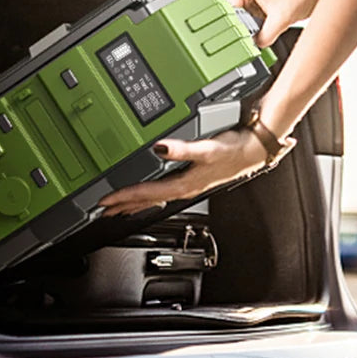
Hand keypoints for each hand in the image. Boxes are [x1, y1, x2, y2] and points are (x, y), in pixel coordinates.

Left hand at [97, 128, 266, 216]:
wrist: (253, 151)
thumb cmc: (233, 152)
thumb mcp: (206, 148)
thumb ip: (181, 149)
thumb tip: (158, 147)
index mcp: (184, 184)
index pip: (147, 194)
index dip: (124, 197)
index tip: (105, 201)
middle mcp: (184, 188)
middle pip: (147, 201)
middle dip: (124, 206)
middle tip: (103, 210)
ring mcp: (188, 185)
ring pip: (155, 199)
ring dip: (136, 203)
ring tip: (119, 209)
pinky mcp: (193, 179)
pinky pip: (165, 193)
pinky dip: (151, 197)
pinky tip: (150, 197)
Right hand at [227, 0, 318, 46]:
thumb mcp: (281, 18)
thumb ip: (265, 35)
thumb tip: (255, 48)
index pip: (226, 13)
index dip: (229, 30)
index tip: (231, 43)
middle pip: (230, 21)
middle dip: (236, 35)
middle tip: (240, 49)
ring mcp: (249, 5)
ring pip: (237, 27)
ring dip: (244, 37)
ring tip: (248, 47)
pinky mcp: (256, 14)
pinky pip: (247, 29)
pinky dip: (251, 38)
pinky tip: (254, 44)